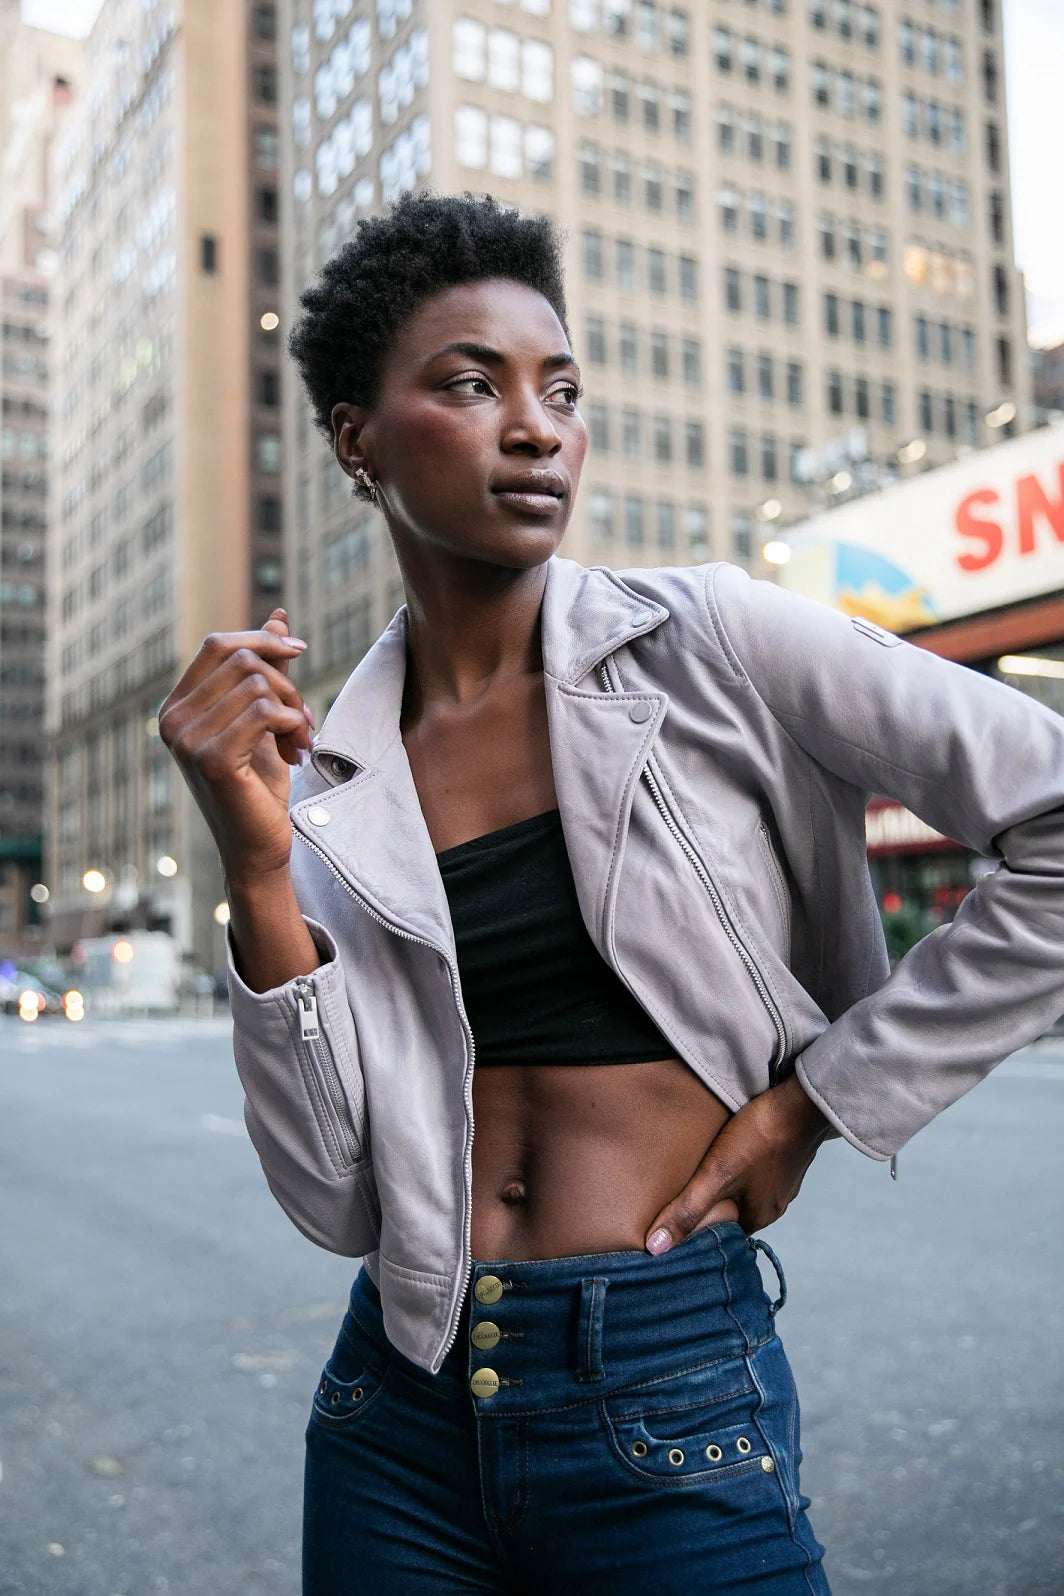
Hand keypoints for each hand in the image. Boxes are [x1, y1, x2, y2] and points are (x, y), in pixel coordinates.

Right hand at [159, 609, 312, 886]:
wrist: (259, 846)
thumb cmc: (260, 785)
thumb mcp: (264, 718)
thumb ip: (265, 670)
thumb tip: (278, 617)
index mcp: (177, 706)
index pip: (217, 645)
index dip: (261, 640)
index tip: (299, 651)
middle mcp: (172, 720)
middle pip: (241, 660)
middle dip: (285, 683)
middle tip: (304, 719)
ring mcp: (186, 740)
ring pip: (257, 685)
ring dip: (293, 709)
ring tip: (300, 740)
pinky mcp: (210, 759)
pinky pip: (263, 712)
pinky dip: (291, 725)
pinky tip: (297, 751)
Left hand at [644, 1073, 830, 1251]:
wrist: (802, 1100)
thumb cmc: (759, 1137)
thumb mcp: (716, 1175)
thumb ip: (687, 1210)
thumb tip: (656, 1248)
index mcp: (759, 1217)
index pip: (721, 1233)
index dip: (697, 1224)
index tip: (676, 1212)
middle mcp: (775, 1204)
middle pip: (733, 1209)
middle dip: (710, 1200)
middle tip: (684, 1185)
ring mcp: (784, 1179)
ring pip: (746, 1187)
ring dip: (727, 1179)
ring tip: (703, 1165)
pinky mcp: (786, 1155)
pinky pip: (758, 1167)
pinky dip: (743, 1162)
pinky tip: (731, 1147)